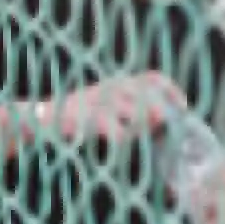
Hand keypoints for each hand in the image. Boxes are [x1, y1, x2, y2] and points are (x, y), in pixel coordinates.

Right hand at [45, 73, 182, 144]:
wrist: (41, 117)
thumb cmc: (76, 115)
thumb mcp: (103, 101)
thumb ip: (127, 108)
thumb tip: (158, 122)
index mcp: (118, 82)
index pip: (153, 78)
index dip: (172, 91)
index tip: (183, 107)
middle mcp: (113, 87)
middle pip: (151, 97)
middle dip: (163, 114)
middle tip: (163, 130)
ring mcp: (103, 101)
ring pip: (139, 114)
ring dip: (145, 128)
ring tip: (140, 137)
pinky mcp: (91, 118)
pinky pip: (119, 131)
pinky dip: (125, 140)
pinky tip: (121, 144)